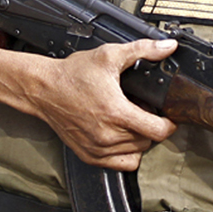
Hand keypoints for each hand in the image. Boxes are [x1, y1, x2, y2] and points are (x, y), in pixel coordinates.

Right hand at [25, 38, 177, 170]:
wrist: (44, 89)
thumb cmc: (73, 74)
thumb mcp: (109, 55)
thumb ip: (142, 50)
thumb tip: (167, 47)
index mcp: (116, 112)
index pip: (158, 131)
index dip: (168, 123)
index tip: (167, 117)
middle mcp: (108, 135)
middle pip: (148, 140)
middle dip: (150, 126)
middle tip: (142, 110)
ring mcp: (98, 148)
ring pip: (136, 152)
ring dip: (138, 139)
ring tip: (129, 121)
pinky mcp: (89, 155)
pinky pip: (121, 164)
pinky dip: (126, 152)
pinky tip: (120, 136)